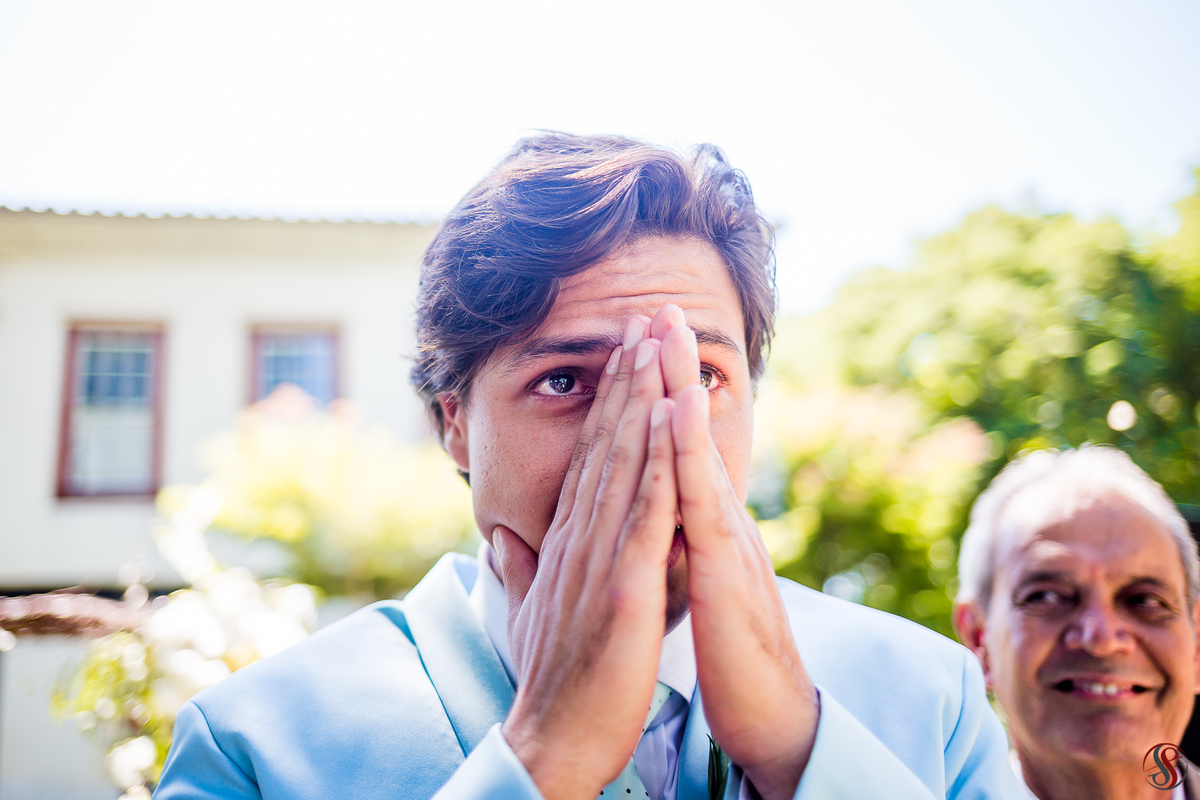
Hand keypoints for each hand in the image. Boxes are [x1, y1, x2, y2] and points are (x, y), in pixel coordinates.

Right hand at [494, 316, 679, 799]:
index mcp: (568, 539)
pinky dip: (660, 458)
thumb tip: (508, 535)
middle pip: (607, 441)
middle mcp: (580, 535)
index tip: (627, 351)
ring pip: (625, 461)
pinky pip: (647, 512)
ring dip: (643, 395)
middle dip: (628, 375)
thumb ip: (530, 565)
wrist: (550, 740)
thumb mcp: (538, 608)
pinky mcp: (624, 587)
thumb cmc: (555, 678)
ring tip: (656, 339)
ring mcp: (601, 557)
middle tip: (644, 314)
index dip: (610, 400)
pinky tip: (672, 414)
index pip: (592, 455)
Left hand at [650, 305, 819, 799]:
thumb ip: (677, 553)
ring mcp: (727, 535)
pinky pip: (702, 494)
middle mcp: (719, 518)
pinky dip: (689, 444)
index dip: (655, 397)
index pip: (674, 448)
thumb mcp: (695, 593)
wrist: (773, 716)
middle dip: (671, 365)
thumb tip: (658, 524)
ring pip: (696, 446)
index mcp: (702, 527)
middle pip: (688, 431)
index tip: (636, 345)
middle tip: (655, 303)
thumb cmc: (732, 659)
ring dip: (680, 383)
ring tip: (666, 325)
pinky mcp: (727, 564)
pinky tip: (679, 400)